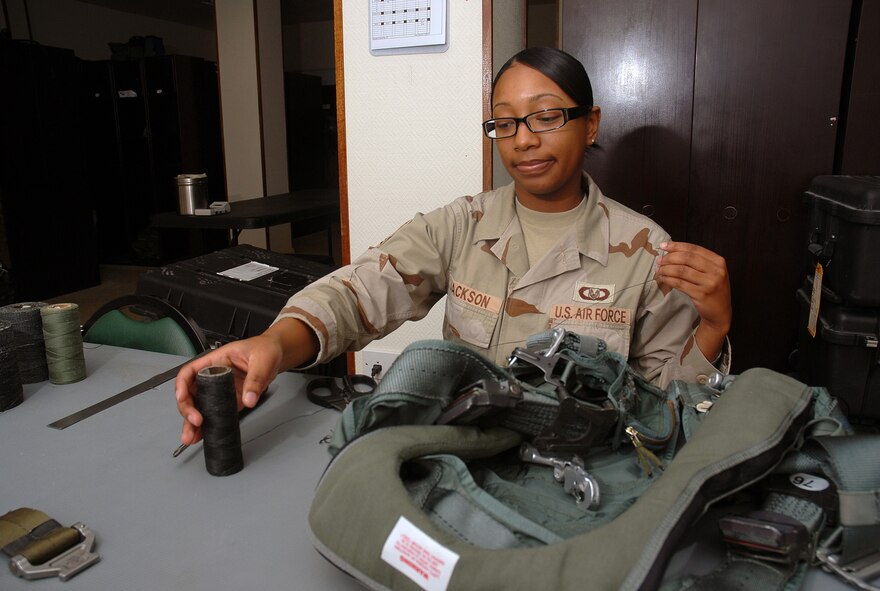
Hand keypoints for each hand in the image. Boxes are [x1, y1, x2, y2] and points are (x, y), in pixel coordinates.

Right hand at [175, 318, 318, 444]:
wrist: (276, 354)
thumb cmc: (265, 349)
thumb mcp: (262, 360)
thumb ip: (256, 379)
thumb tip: (249, 399)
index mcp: (215, 361)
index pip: (190, 372)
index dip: (182, 385)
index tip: (183, 398)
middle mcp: (213, 376)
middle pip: (191, 393)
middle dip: (187, 409)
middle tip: (195, 422)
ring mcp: (220, 390)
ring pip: (199, 406)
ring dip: (192, 422)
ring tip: (191, 437)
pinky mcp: (229, 400)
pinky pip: (214, 413)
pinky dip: (207, 425)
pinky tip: (202, 435)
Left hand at [655, 241, 731, 359]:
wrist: (720, 313)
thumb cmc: (713, 289)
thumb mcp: (712, 272)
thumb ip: (698, 261)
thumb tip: (672, 251)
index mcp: (719, 261)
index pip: (694, 249)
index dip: (677, 246)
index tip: (663, 246)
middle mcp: (716, 271)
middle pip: (687, 258)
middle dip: (669, 258)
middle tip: (659, 261)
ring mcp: (709, 283)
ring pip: (681, 271)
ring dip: (666, 269)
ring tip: (659, 270)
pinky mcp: (701, 294)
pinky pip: (680, 284)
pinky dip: (669, 279)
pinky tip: (663, 278)